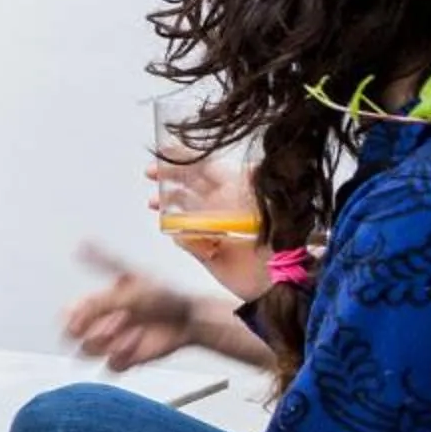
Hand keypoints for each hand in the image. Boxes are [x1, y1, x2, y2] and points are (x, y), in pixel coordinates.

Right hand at [63, 244, 196, 370]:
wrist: (192, 317)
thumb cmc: (167, 295)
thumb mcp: (128, 290)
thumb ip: (97, 302)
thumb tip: (69, 309)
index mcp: (99, 301)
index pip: (69, 313)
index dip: (71, 317)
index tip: (80, 317)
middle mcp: (102, 322)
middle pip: (73, 336)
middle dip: (92, 329)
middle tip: (113, 321)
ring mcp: (112, 342)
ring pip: (89, 351)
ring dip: (108, 342)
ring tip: (129, 330)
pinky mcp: (125, 359)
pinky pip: (111, 365)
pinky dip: (124, 355)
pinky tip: (138, 342)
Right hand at [146, 160, 270, 301]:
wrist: (277, 282)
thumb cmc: (281, 242)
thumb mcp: (272, 207)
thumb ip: (260, 188)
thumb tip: (253, 166)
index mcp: (236, 192)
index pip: (207, 168)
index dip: (186, 157)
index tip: (165, 148)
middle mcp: (222, 207)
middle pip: (190, 185)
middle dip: (168, 176)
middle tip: (149, 172)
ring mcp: (212, 228)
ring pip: (182, 209)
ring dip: (166, 203)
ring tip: (152, 202)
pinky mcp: (204, 251)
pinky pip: (181, 237)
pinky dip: (174, 231)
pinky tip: (167, 227)